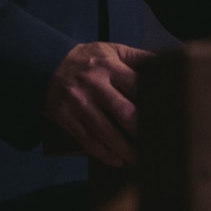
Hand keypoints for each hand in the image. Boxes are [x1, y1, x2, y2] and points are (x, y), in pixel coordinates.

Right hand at [43, 42, 152, 165]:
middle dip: (141, 131)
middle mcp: (95, 85)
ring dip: (124, 149)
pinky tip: (116, 160)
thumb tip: (164, 64)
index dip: (153, 102)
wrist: (44, 64)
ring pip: (106, 132)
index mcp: (110, 67)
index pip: (137, 86)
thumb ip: (136, 57)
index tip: (167, 116)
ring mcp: (79, 103)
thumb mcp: (111, 50)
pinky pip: (86, 140)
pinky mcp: (66, 117)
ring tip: (140, 160)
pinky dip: (102, 153)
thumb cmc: (86, 59)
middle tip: (157, 144)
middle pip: (124, 112)